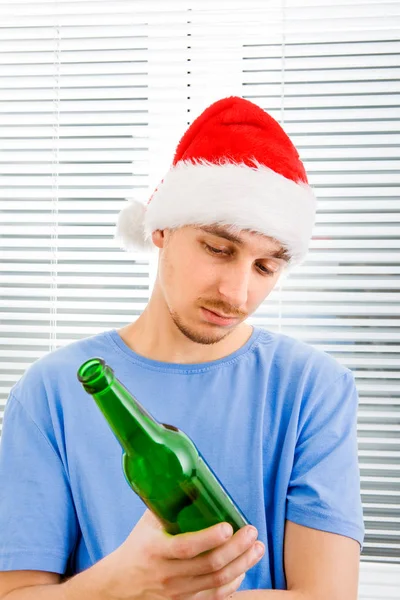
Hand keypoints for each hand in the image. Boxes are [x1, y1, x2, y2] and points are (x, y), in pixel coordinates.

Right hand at [95, 508, 264, 599]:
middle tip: (252, 533)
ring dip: (242, 565)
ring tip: (257, 548)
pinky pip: (215, 597)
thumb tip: (194, 479)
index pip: (186, 548)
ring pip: (217, 582)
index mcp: (156, 551)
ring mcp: (177, 593)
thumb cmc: (138, 547)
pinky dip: (234, 583)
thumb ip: (168, 504)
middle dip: (237, 549)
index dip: (210, 538)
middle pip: (209, 566)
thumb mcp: (147, 524)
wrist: (120, 585)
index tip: (229, 526)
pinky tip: (244, 568)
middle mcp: (167, 575)